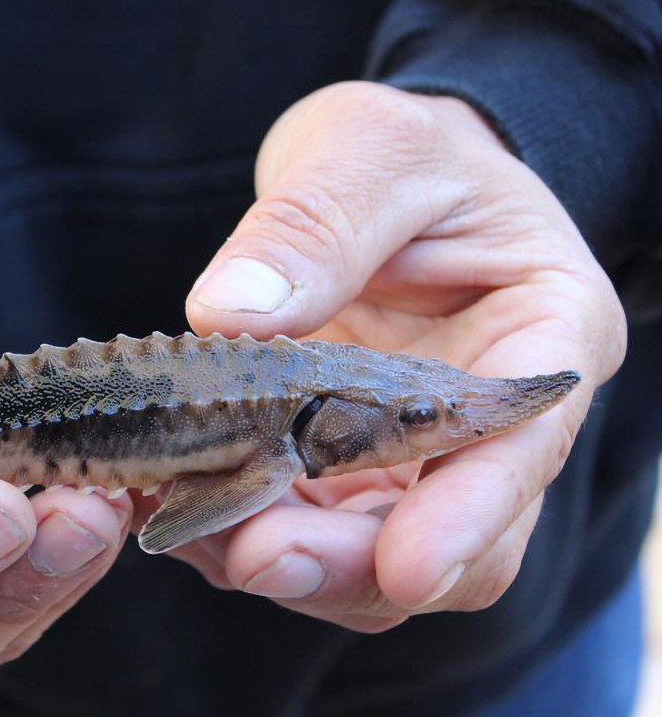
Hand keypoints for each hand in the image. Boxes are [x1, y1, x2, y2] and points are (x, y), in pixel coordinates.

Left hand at [136, 81, 625, 631]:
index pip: (520, 451)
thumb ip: (315, 224)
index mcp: (540, 333)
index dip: (468, 521)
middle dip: (353, 565)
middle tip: (254, 558)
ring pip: (373, 564)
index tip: (404, 568)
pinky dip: (240, 536)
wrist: (367, 179)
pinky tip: (174, 512)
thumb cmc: (398, 152)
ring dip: (288, 566)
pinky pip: (302, 533)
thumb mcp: (366, 148)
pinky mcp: (338, 474)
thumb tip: (229, 315)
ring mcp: (410, 460)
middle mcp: (485, 424)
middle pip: (453, 545)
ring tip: (194, 536)